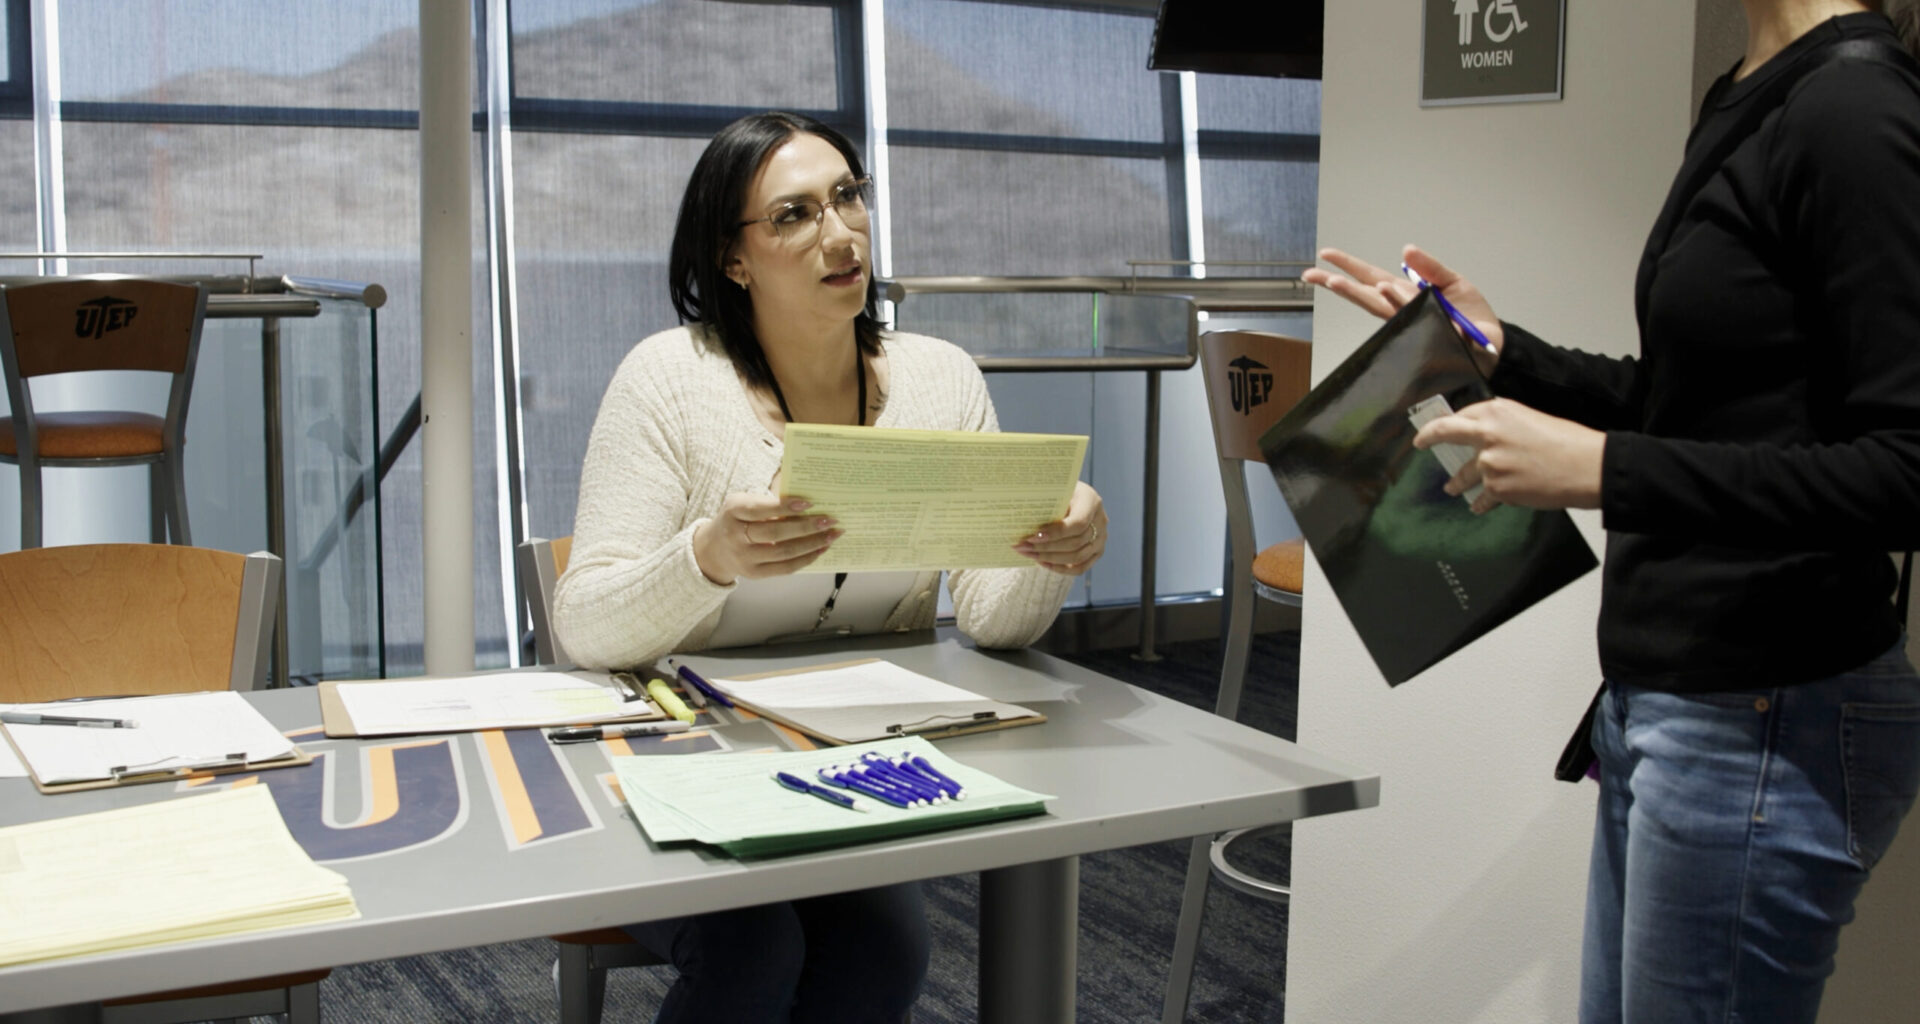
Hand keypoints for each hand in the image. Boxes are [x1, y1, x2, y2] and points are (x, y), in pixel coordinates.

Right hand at [692, 493, 840, 584]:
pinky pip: (785, 568)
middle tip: (830, 520)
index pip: (760, 509)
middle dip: (806, 526)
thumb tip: (805, 502)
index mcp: (733, 511)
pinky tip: (820, 549)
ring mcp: (745, 558)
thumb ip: (767, 501)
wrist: (713, 549)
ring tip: (831, 535)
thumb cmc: (736, 519)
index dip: (785, 507)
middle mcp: (736, 536)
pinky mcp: (755, 574)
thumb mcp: (742, 502)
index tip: (809, 503)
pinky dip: (806, 558)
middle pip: (775, 533)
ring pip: (784, 552)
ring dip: (812, 544)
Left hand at [1016, 481, 1107, 574]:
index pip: (1078, 523)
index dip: (1056, 533)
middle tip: (1022, 546)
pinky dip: (1060, 568)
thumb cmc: (1059, 491)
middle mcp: (1100, 521)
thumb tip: (1026, 524)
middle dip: (1046, 547)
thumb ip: (1047, 505)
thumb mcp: (1055, 491)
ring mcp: (1100, 538)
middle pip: (1076, 543)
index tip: (1033, 536)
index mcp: (1091, 501)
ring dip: (1050, 558)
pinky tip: (1042, 562)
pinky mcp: (1096, 552)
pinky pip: (1080, 567)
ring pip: (1077, 557)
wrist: (1072, 496)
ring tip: (1028, 554)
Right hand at [1301, 245, 1504, 357]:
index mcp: (1406, 295)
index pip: (1371, 278)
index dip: (1348, 267)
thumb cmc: (1470, 315)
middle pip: (1366, 295)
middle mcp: (1404, 311)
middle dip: (1339, 284)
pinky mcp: (1432, 333)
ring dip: (1361, 292)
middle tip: (1312, 275)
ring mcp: (1414, 323)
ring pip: (1383, 307)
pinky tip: (1387, 289)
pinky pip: (1415, 315)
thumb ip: (1430, 267)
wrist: (1491, 341)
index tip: (1324, 256)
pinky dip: (1402, 302)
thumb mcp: (1452, 281)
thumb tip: (1406, 250)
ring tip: (1337, 282)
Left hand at [1412, 398, 1603, 513]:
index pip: (1462, 415)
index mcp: (1497, 411)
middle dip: (1428, 437)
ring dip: (1457, 483)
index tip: (1436, 428)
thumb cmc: (1567, 442)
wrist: (1586, 466)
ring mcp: (1488, 462)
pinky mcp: (1496, 487)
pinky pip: (1482, 498)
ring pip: (1464, 474)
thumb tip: (1484, 436)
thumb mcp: (1531, 419)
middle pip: (1446, 432)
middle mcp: (1487, 433)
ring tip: (1451, 489)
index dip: (1448, 423)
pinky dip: (1482, 503)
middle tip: (1419, 443)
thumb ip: (1503, 425)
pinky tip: (1479, 507)